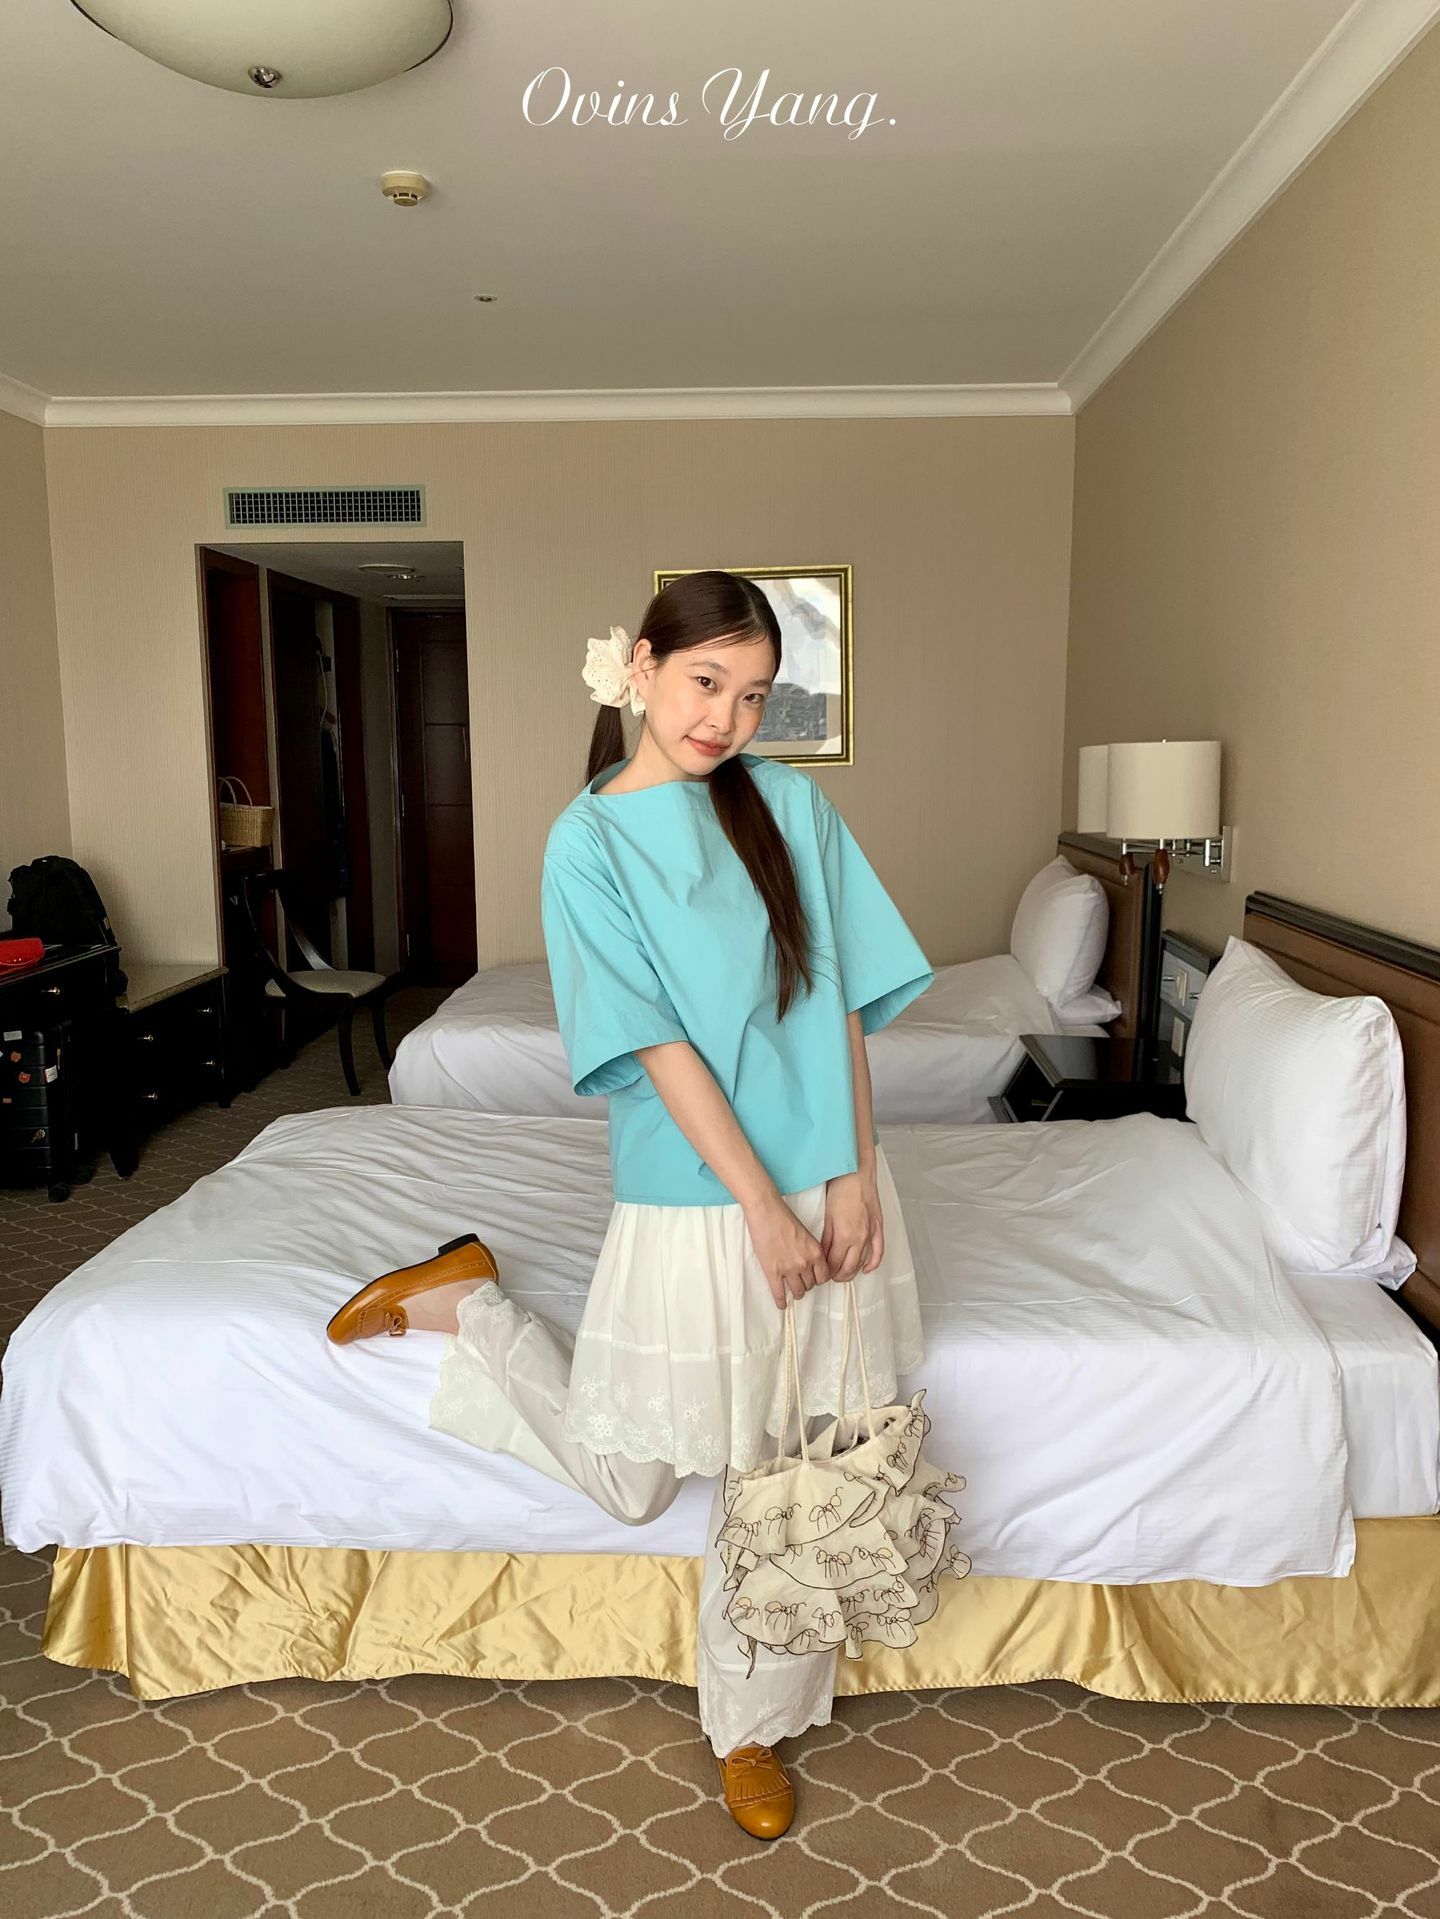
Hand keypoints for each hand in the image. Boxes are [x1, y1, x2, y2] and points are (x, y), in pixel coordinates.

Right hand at [744, 1192, 830, 1311]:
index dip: (819, 1279)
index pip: (823, 1276)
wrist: (766, 1212)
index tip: (814, 1279)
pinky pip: (779, 1293)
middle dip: (806, 1285)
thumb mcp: (806, 1233)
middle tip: (801, 1283)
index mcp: (816, 1252)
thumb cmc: (784, 1218)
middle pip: (810, 1285)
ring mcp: (788, 1269)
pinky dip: (781, 1302)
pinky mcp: (773, 1272)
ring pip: (797, 1291)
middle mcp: (805, 1263)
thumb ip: (810, 1250)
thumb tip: (810, 1262)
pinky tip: (781, 1305)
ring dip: (796, 1293)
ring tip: (793, 1292)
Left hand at [820, 1169, 883, 1282]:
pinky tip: (866, 1269)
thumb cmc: (840, 1190)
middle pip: (849, 1268)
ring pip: (863, 1263)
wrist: (857, 1174)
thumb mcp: (828, 1217)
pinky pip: (878, 1252)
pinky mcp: (878, 1228)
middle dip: (838, 1275)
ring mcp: (871, 1234)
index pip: (835, 1264)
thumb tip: (823, 1255)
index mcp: (845, 1236)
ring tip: (843, 1273)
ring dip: (853, 1271)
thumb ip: (826, 1239)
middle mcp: (860, 1238)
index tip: (822, 1273)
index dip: (827, 1271)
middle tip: (830, 1276)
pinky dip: (873, 1263)